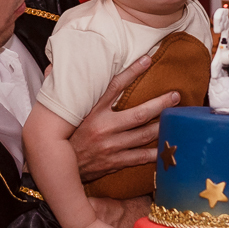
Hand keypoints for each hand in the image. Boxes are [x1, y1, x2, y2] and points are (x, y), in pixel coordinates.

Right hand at [70, 55, 179, 182]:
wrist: (59, 167)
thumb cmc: (64, 136)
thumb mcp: (63, 112)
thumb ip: (63, 90)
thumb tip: (51, 68)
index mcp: (91, 113)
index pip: (114, 87)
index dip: (131, 72)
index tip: (147, 59)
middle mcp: (103, 128)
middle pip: (138, 114)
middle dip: (160, 104)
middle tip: (176, 95)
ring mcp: (111, 147)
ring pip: (143, 135)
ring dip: (163, 126)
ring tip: (177, 118)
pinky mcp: (115, 162)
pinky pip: (140, 157)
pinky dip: (155, 153)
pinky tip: (168, 147)